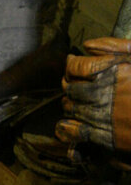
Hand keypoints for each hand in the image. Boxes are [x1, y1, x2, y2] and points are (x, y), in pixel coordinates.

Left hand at [57, 37, 130, 151]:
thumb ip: (116, 47)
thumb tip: (88, 46)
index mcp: (114, 72)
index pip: (76, 67)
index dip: (71, 66)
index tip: (73, 64)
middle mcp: (106, 94)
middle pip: (71, 89)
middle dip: (71, 85)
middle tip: (75, 84)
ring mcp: (106, 117)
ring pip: (72, 109)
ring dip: (72, 104)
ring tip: (79, 102)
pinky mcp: (110, 138)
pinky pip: (76, 132)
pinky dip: (69, 127)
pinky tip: (73, 123)